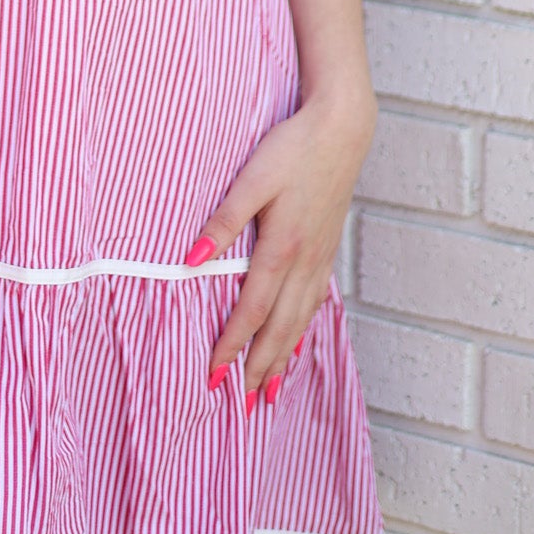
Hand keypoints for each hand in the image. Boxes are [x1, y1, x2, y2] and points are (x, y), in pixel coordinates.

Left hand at [183, 90, 375, 411]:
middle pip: (280, 327)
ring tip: (270, 389)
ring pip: (301, 319)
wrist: (342, 129)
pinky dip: (304, 328)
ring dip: (284, 356)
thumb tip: (191, 260)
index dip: (232, 345)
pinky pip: (315, 302)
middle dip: (260, 367)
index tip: (214, 376)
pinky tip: (299, 338)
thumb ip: (222, 221)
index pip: (252, 310)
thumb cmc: (293, 148)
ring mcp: (321, 256)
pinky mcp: (328, 248)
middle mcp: (305, 261)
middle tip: (243, 404)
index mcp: (282, 247)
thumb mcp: (251, 178)